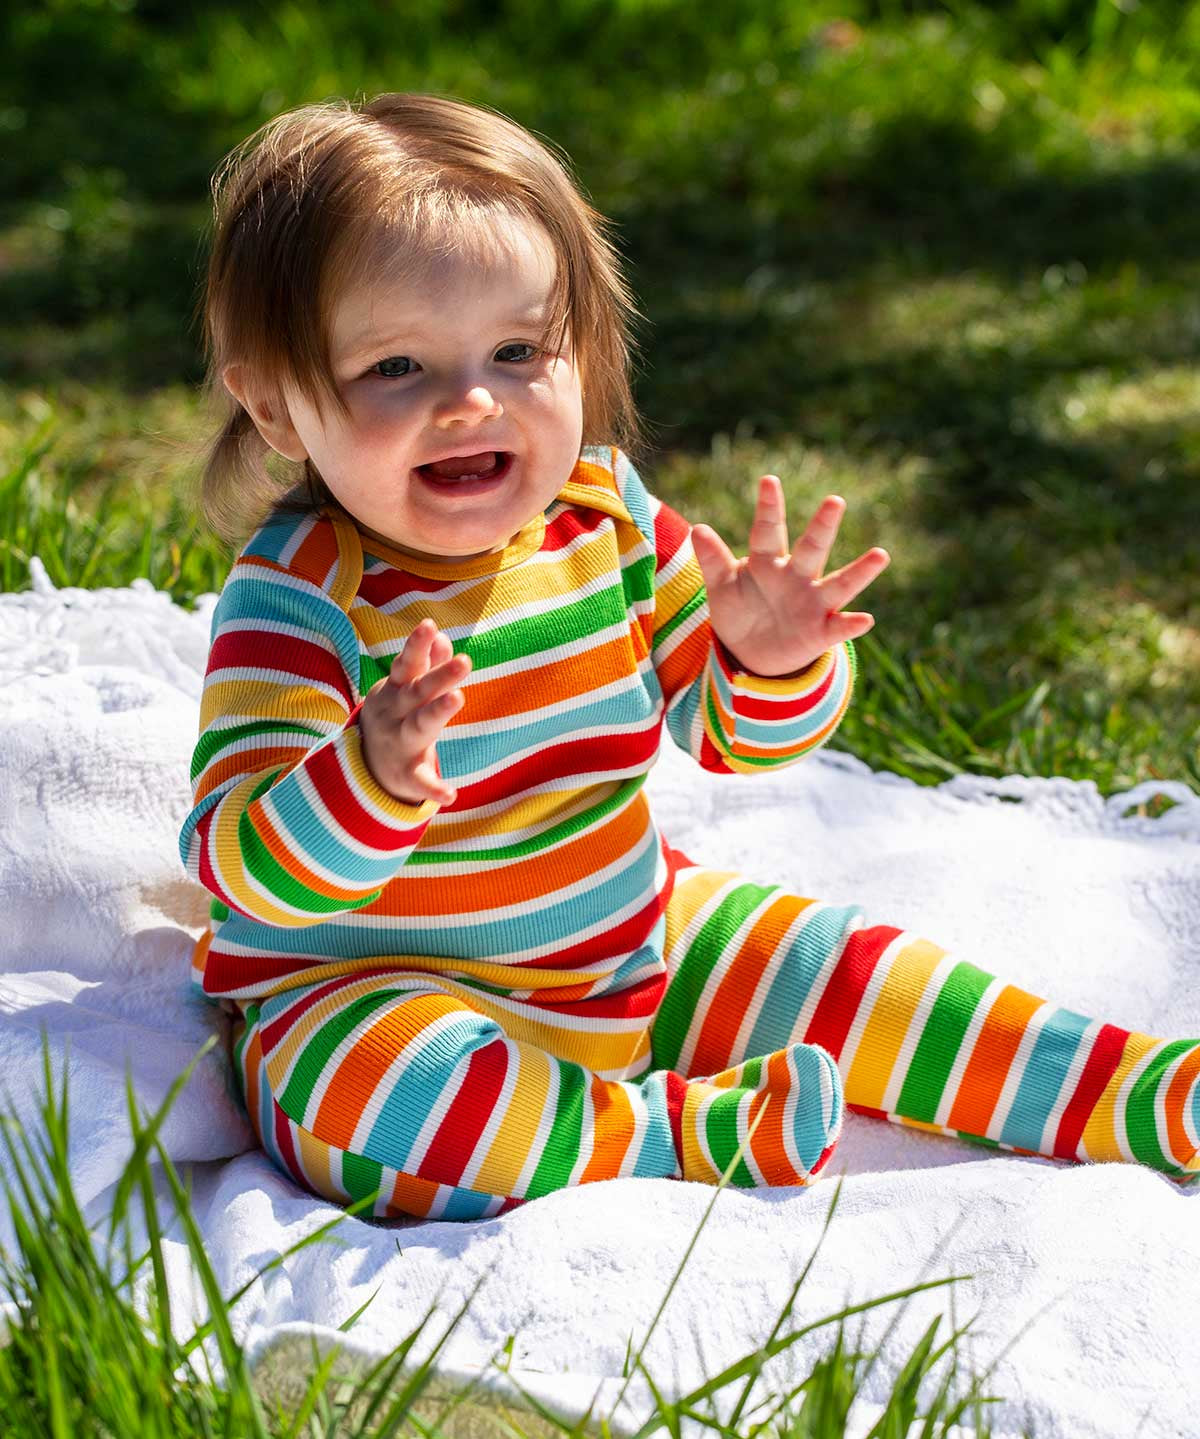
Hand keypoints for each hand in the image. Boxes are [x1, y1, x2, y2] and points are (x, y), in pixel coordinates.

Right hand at [359, 618, 470, 805]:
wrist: (365, 764)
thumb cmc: (396, 715)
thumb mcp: (404, 688)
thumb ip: (424, 662)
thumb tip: (440, 635)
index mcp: (396, 690)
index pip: (407, 664)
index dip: (417, 645)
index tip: (429, 625)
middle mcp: (396, 714)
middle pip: (418, 692)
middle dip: (439, 676)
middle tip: (465, 661)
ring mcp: (400, 743)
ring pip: (419, 727)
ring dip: (437, 713)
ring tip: (458, 698)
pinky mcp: (408, 774)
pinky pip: (421, 781)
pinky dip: (434, 788)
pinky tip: (450, 794)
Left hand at [690, 478, 889, 676]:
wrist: (751, 653)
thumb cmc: (740, 609)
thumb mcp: (722, 586)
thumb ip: (713, 560)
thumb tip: (698, 528)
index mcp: (768, 561)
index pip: (768, 530)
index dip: (768, 507)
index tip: (768, 480)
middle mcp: (797, 577)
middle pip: (812, 548)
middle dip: (822, 527)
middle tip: (835, 501)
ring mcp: (813, 603)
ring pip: (840, 584)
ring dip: (860, 571)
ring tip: (880, 555)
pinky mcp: (821, 632)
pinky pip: (839, 628)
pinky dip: (852, 624)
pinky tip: (865, 620)